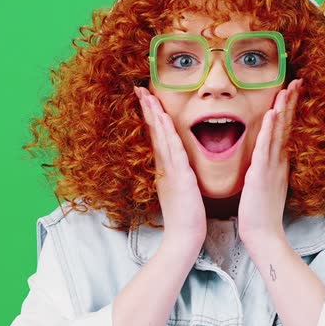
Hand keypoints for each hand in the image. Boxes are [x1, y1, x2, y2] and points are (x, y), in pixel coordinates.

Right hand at [135, 86, 205, 255]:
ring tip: (147, 95)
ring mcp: (170, 171)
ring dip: (154, 115)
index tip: (145, 98)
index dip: (150, 116)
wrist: (184, 237)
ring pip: (160, 137)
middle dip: (147, 108)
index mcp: (165, 168)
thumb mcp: (179, 190)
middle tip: (139, 88)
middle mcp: (164, 166)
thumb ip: (176, 176)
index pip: (156, 136)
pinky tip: (164, 120)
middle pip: (154, 131)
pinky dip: (167, 133)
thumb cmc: (185, 217)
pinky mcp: (180, 177)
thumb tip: (175, 167)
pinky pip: (173, 150)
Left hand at [239, 79, 301, 255]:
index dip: (289, 109)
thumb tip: (268, 159)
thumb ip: (268, 169)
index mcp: (278, 162)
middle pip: (286, 125)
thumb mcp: (266, 185)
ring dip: (283, 109)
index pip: (285, 129)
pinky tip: (272, 114)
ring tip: (288, 88)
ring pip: (279, 132)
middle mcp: (278, 161)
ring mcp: (272, 166)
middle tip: (297, 80)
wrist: (263, 234)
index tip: (293, 90)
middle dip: (291, 102)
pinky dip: (269, 130)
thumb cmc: (261, 212)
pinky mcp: (262, 174)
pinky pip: (266, 148)